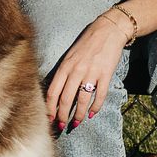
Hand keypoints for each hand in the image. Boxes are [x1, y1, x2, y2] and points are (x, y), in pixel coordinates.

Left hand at [46, 15, 129, 130]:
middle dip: (62, 115)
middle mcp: (76, 71)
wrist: (108, 30)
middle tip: (62, 126)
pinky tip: (92, 114)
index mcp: (65, 66)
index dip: (49, 108)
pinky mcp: (106, 75)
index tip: (48, 119)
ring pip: (82, 100)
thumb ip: (64, 72)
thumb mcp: (70, 56)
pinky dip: (95, 107)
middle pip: (66, 99)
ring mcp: (91, 73)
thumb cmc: (87, 43)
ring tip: (76, 123)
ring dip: (79, 114)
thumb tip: (57, 93)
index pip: (53, 91)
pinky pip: (100, 96)